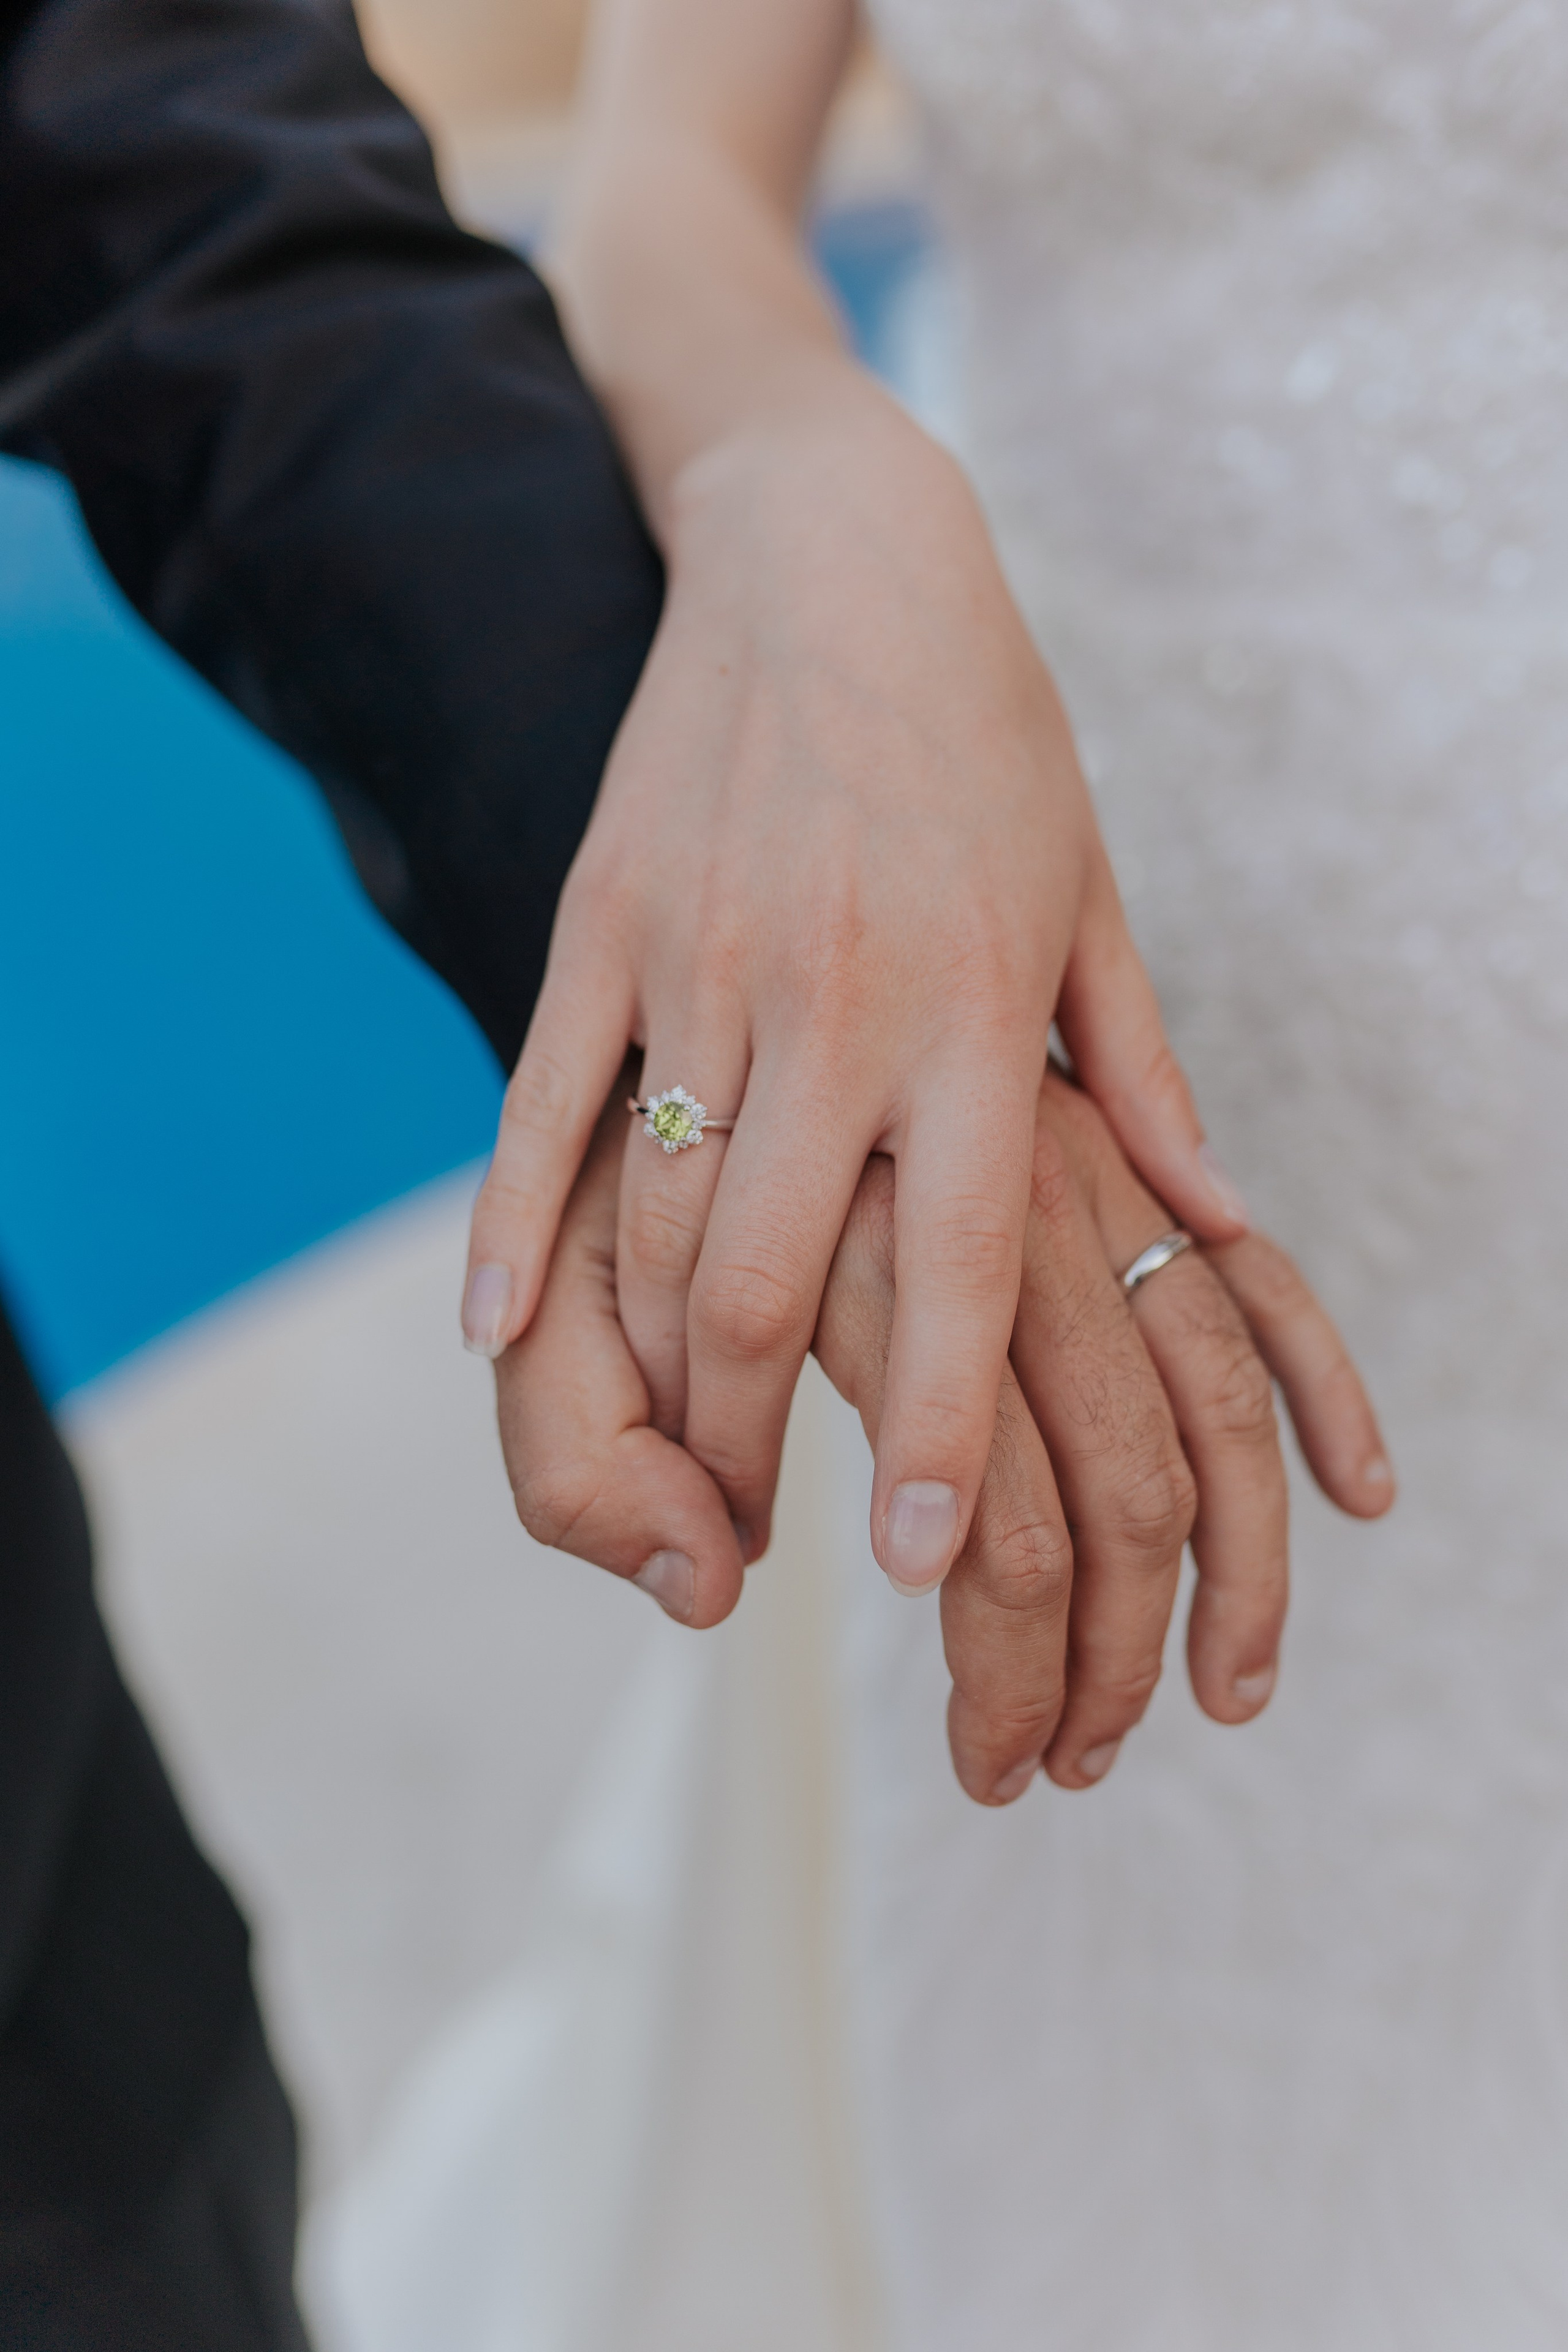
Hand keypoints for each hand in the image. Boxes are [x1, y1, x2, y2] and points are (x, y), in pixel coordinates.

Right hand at [466, 402, 1246, 1595]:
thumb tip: (1218, 1222)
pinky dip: (514, 1232)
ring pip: (650, 1212)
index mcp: (980, 1010)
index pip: (962, 1260)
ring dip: (645, 1368)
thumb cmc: (986, 735)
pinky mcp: (605, 922)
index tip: (910, 1557)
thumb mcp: (1090, 893)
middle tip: (751, 1534)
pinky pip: (544, 1103)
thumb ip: (1142, 1075)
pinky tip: (499, 1339)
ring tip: (665, 1460)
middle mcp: (840, 999)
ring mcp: (704, 960)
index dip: (928, 1420)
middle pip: (768, 1274)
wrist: (835, 554)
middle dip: (747, 1433)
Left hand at [494, 1071, 1390, 1802]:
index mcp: (858, 1267)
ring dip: (1236, 1572)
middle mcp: (992, 1220)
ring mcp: (1079, 1182)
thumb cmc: (609, 1186)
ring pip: (1207, 1396)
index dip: (997, 1665)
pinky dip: (1322, 1387)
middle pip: (1114, 1484)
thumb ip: (581, 1462)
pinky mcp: (1122, 1164)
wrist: (683, 992)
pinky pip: (1255, 1283)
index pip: (983, 1518)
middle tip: (1055, 1768)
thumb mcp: (538, 1318)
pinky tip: (1359, 1494)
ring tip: (1224, 1703)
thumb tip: (714, 1596)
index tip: (985, 1762)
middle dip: (1103, 1659)